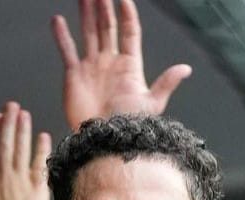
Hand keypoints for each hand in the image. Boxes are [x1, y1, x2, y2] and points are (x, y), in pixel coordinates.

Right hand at [0, 102, 50, 199]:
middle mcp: (4, 178)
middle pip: (5, 143)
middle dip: (8, 122)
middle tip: (11, 106)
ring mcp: (21, 182)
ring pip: (21, 149)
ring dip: (23, 130)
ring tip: (24, 114)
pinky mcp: (37, 189)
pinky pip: (39, 164)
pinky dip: (41, 150)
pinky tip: (43, 137)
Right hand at [53, 0, 190, 128]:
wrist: (105, 142)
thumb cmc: (129, 127)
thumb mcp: (151, 104)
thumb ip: (166, 83)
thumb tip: (186, 68)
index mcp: (129, 66)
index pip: (129, 32)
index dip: (127, 14)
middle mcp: (110, 63)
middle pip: (108, 27)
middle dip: (104, 7)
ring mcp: (92, 67)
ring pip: (88, 33)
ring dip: (86, 14)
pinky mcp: (74, 76)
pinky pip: (67, 51)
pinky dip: (62, 37)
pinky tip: (57, 20)